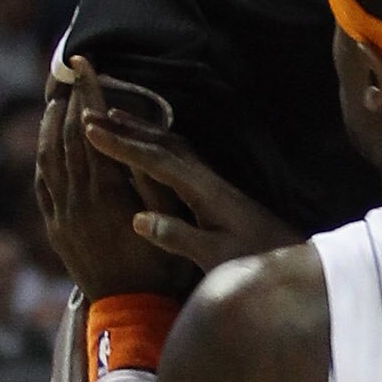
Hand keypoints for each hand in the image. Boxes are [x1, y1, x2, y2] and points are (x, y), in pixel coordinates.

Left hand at [36, 65, 195, 300]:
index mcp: (107, 193)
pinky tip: (47, 143)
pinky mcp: (55, 229)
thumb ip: (153, 181)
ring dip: (50, 125)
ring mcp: (62, 216)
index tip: (86, 65)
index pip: (92, 130)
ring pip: (48, 158)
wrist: (130, 310)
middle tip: (71, 71)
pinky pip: (41, 185)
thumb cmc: (160, 266)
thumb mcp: (168, 221)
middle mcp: (78, 201)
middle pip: (67, 137)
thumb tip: (137, 142)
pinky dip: (42, 157)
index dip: (88, 94)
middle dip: (69, 100)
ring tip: (57, 99)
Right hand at [83, 114, 298, 273]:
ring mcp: (213, 181)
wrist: (292, 262)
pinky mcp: (215, 188)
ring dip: (140, 131)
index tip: (92, 132)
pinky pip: (178, 156)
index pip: (158, 161)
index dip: (124, 146)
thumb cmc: (253, 264)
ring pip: (171, 146)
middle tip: (89, 116)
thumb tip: (138, 219)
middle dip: (125, 130)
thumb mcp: (215, 258)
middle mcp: (209, 178)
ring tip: (111, 119)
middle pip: (163, 144)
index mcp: (206, 192)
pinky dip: (155, 144)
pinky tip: (145, 145)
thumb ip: (180, 237)